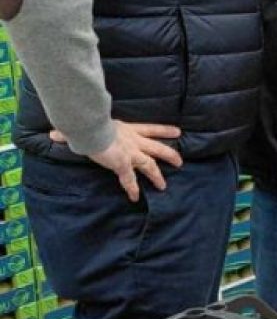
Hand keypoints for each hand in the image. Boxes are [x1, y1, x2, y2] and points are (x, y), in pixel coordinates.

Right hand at [51, 120, 182, 201]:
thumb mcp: (88, 123)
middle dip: (169, 154)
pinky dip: (132, 188)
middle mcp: (133, 141)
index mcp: (128, 128)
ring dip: (157, 175)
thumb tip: (55, 133)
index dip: (165, 130)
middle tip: (180, 161)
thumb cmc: (88, 121)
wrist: (90, 127)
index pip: (151, 128)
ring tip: (163, 185)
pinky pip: (129, 179)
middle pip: (157, 147)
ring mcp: (129, 153)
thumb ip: (78, 129)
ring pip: (150, 165)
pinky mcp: (122, 164)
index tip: (178, 131)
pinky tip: (135, 197)